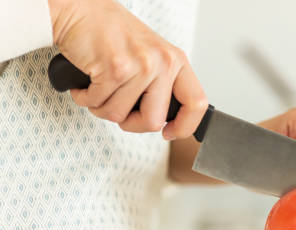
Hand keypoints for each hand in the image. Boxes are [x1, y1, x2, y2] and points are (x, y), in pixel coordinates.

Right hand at [48, 0, 206, 139]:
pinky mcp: (115, 69)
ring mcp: (141, 66)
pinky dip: (85, 98)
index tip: (169, 132)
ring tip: (99, 87)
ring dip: (102, 108)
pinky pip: (99, 104)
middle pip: (153, 121)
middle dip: (130, 124)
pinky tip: (87, 81)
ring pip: (120, 116)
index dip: (184, 126)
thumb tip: (166, 122)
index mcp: (176, 61)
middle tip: (119, 110)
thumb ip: (162, 85)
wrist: (80, 10)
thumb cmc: (112, 35)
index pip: (196, 104)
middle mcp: (163, 62)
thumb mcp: (151, 56)